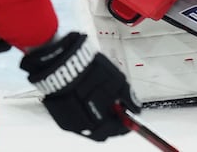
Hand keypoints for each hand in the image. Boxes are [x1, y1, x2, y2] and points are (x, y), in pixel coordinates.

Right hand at [20, 32, 137, 141]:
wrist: (63, 64)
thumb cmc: (91, 72)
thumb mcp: (118, 82)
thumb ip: (129, 99)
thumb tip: (136, 109)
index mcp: (100, 122)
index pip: (118, 130)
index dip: (126, 123)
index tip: (130, 116)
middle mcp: (84, 128)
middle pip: (103, 133)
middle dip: (111, 123)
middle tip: (116, 109)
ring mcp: (70, 124)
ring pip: (89, 128)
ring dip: (97, 119)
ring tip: (101, 102)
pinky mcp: (60, 117)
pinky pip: (77, 122)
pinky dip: (85, 115)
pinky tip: (87, 101)